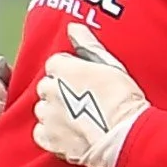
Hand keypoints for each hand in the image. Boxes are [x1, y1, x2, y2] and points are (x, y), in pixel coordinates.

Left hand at [33, 22, 147, 166]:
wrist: (125, 135)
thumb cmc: (123, 99)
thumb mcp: (109, 64)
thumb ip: (87, 44)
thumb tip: (73, 27)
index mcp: (62, 68)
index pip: (56, 63)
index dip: (71, 72)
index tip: (85, 81)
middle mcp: (49, 90)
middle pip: (47, 86)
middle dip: (60, 92)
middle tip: (82, 101)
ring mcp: (47, 115)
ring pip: (43, 109)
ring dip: (55, 112)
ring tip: (78, 118)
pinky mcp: (47, 138)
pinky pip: (41, 133)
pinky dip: (52, 133)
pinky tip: (70, 133)